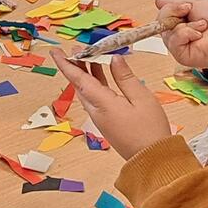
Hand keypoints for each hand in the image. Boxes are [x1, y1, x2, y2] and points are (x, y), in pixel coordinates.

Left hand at [50, 50, 171, 159]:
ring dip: (86, 73)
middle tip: (77, 48)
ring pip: (88, 91)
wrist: (152, 160)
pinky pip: (96, 98)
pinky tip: (102, 74)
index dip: (66, 64)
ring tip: (89, 56)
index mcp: (102, 104)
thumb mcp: (141, 98)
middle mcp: (96, 111)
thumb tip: (115, 59)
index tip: (56, 52)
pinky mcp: (107, 122)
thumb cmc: (150, 130)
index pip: (79, 79)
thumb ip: (125, 77)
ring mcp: (101, 118)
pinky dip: (96, 82)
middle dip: (76, 65)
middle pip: (80, 84)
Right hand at [154, 0, 207, 71]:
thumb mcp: (194, 3)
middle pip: (160, 22)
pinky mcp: (181, 55)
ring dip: (187, 25)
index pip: (162, 16)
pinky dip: (187, 33)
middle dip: (175, 13)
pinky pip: (174, 41)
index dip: (170, 9)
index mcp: (179, 23)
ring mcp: (178, 46)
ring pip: (167, 31)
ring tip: (201, 27)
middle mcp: (177, 35)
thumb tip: (158, 2)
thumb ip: (174, 4)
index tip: (185, 7)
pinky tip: (198, 36)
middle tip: (190, 12)